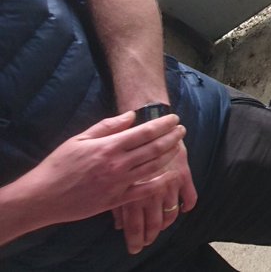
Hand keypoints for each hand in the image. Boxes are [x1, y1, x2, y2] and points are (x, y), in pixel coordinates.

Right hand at [8, 112, 184, 234]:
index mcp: (108, 146)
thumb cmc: (58, 165)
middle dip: (172, 137)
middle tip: (182, 130)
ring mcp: (119, 183)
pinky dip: (160, 183)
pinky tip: (170, 175)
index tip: (175, 118)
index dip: (163, 124)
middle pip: (154, 148)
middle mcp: (117, 164)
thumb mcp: (79, 139)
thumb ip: (106, 127)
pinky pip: (144, 191)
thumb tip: (131, 115)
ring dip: (170, 155)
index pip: (144, 132)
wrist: (42, 196)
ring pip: (153, 167)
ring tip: (178, 146)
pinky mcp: (116, 200)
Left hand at [112, 142, 197, 253]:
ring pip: (170, 213)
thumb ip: (111, 188)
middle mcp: (149, 189)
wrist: (148, 119)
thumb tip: (117, 222)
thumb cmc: (125, 142)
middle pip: (152, 223)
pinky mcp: (183, 174)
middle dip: (149, 237)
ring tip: (161, 229)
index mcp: (129, 189)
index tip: (135, 247)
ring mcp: (168, 182)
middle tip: (146, 243)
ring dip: (166, 225)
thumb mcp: (115, 175)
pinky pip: (189, 197)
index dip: (134, 238)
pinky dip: (187, 206)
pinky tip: (183, 209)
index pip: (133, 223)